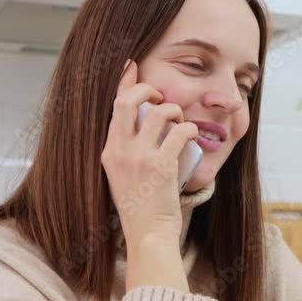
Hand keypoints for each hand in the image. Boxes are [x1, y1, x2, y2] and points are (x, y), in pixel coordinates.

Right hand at [101, 59, 199, 244]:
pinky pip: (180, 132)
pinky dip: (191, 128)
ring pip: (159, 112)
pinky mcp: (161, 166)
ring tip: (181, 122)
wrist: (148, 234)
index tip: (133, 66)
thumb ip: (128, 152)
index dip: (124, 82)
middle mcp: (119, 151)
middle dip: (148, 89)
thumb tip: (145, 126)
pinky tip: (193, 134)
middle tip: (162, 97)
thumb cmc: (141, 209)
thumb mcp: (123, 177)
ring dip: (176, 111)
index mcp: (108, 152)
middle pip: (128, 101)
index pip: (114, 107)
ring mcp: (139, 158)